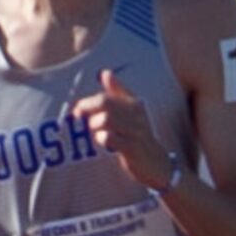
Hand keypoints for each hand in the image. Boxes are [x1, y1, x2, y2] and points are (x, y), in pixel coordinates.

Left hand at [77, 69, 175, 192]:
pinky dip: (101, 138)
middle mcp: (136, 114)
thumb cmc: (138, 135)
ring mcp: (135, 131)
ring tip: (95, 131)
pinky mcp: (132, 147)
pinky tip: (103, 141)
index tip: (79, 109)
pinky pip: (109, 138)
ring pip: (105, 119)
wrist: (156, 163)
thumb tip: (105, 73)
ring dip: (94, 125)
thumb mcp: (132, 111)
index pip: (107, 96)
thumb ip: (118, 92)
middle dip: (87, 110)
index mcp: (135, 103)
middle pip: (105, 104)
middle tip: (80, 118)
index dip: (88, 102)